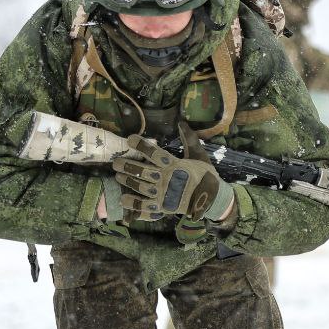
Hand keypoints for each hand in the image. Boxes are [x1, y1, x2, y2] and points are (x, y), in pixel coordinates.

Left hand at [111, 123, 234, 221]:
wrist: (212, 198)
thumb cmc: (205, 175)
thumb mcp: (199, 155)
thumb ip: (189, 139)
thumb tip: (181, 122)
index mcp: (175, 164)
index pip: (155, 153)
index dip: (141, 145)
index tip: (130, 139)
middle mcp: (166, 178)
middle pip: (142, 170)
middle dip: (127, 165)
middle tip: (115, 162)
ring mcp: (163, 193)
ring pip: (140, 186)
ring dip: (127, 180)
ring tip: (118, 176)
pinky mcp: (163, 206)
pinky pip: (144, 205)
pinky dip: (133, 203)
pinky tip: (123, 199)